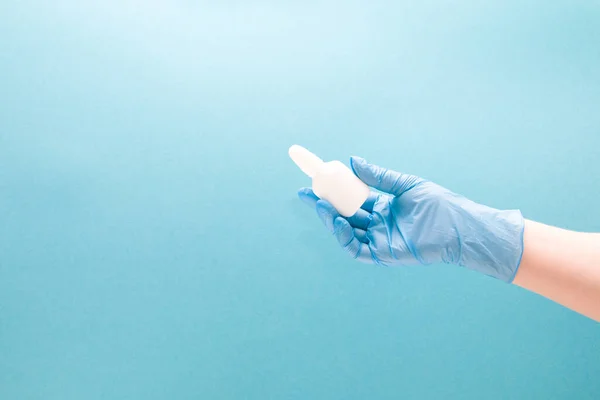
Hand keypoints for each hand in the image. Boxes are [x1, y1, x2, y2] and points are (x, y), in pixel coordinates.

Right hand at [298, 157, 524, 281]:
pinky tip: (337, 221)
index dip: (332, 191)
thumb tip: (352, 161)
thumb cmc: (439, 204)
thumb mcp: (404, 184)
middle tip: (306, 192)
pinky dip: (344, 237)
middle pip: (344, 215)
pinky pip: (356, 249)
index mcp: (382, 207)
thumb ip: (377, 176)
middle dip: (323, 205)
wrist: (459, 224)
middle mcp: (377, 224)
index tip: (314, 179)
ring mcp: (379, 240)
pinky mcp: (383, 255)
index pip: (351, 199)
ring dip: (330, 220)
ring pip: (346, 232)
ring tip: (320, 204)